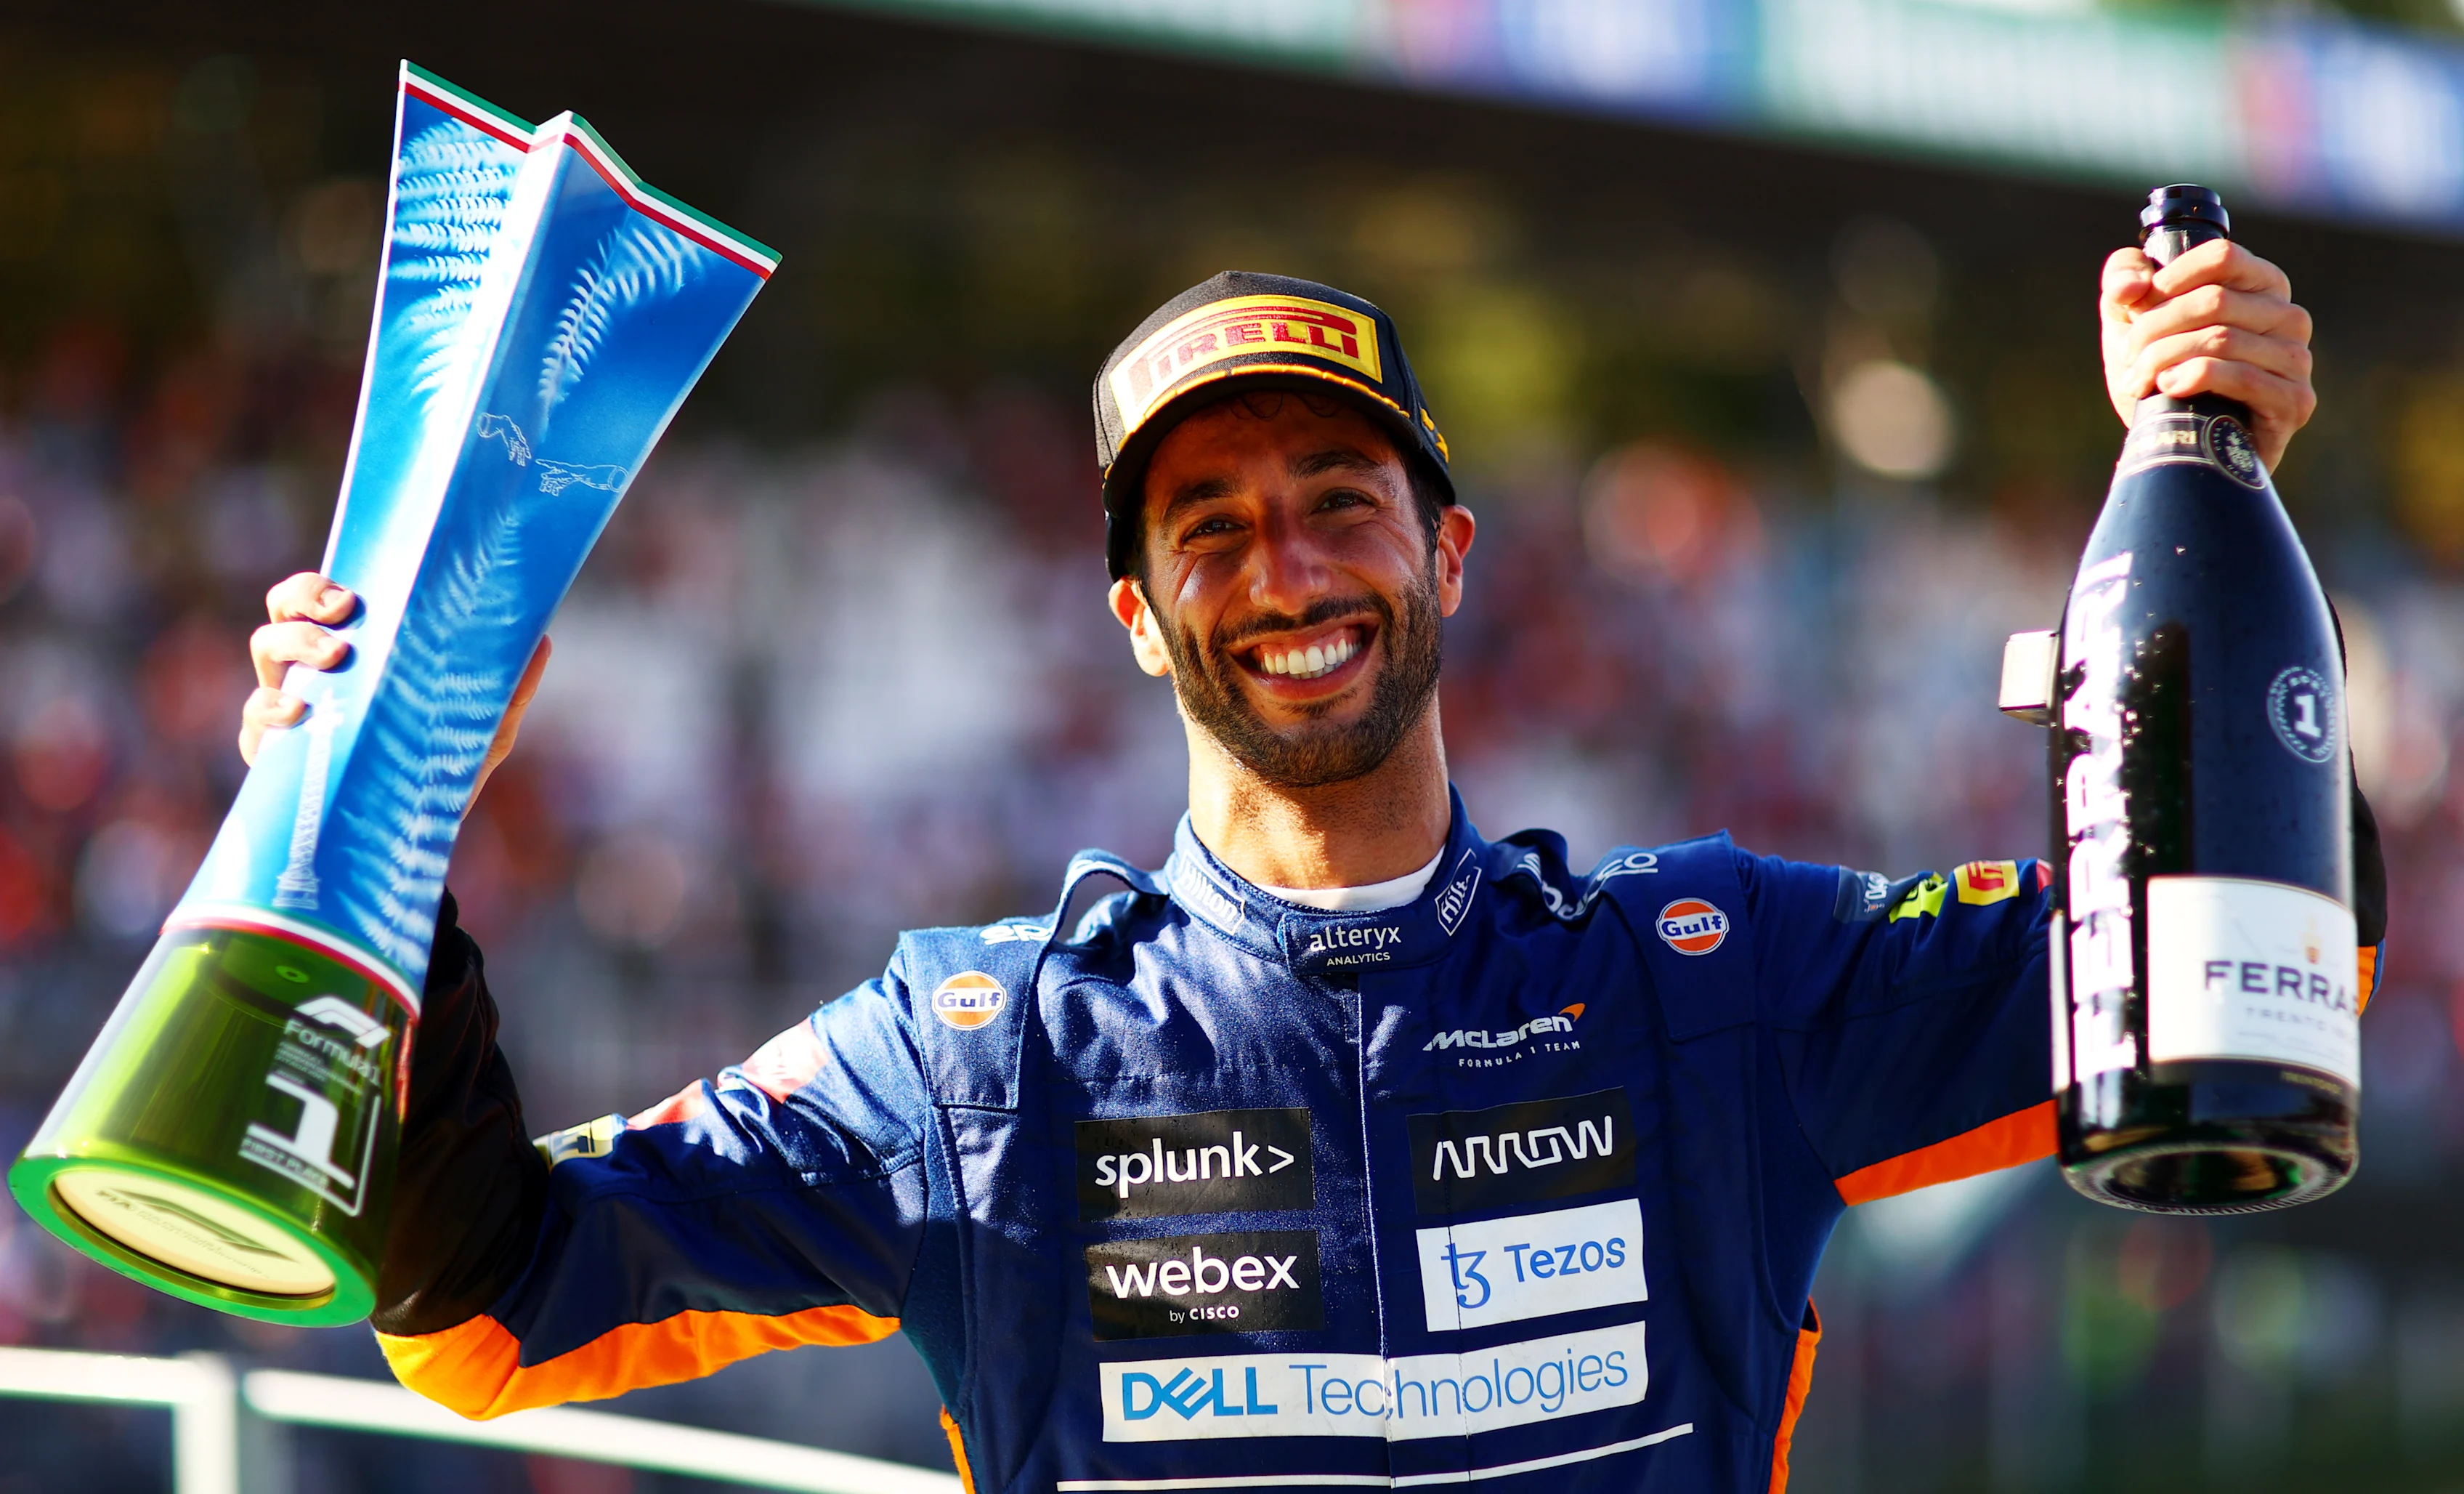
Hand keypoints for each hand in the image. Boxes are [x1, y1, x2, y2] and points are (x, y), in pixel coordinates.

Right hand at [240, 572, 550, 807]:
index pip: (324, 598)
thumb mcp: (482, 731)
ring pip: (263, 649)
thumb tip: (541, 639)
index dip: (324, 584)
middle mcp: (313, 671)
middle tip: (343, 615)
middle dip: (303, 599)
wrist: (413, 844)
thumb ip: (508, 689)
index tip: (352, 594)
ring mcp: (286, 709)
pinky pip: (253, 724)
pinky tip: (297, 713)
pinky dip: (268, 710)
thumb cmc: (442, 772)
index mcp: (356, 653)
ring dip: (293, 643)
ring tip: (334, 658)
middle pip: (283, 611)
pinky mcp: (271, 756)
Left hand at [2100, 239, 2314, 469]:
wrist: (2180, 444)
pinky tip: (2168, 387)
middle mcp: (2288, 316)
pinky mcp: (2294, 400)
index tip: (2137, 307)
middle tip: (2129, 358)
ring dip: (2164, 359)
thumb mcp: (2131, 322)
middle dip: (2155, 328)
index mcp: (2260, 285)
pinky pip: (2240, 376)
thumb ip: (2124, 282)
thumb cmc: (2160, 374)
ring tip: (2139, 380)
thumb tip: (2132, 284)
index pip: (2222, 257)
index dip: (2171, 278)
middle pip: (2213, 300)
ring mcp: (2296, 358)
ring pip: (2221, 338)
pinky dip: (2193, 378)